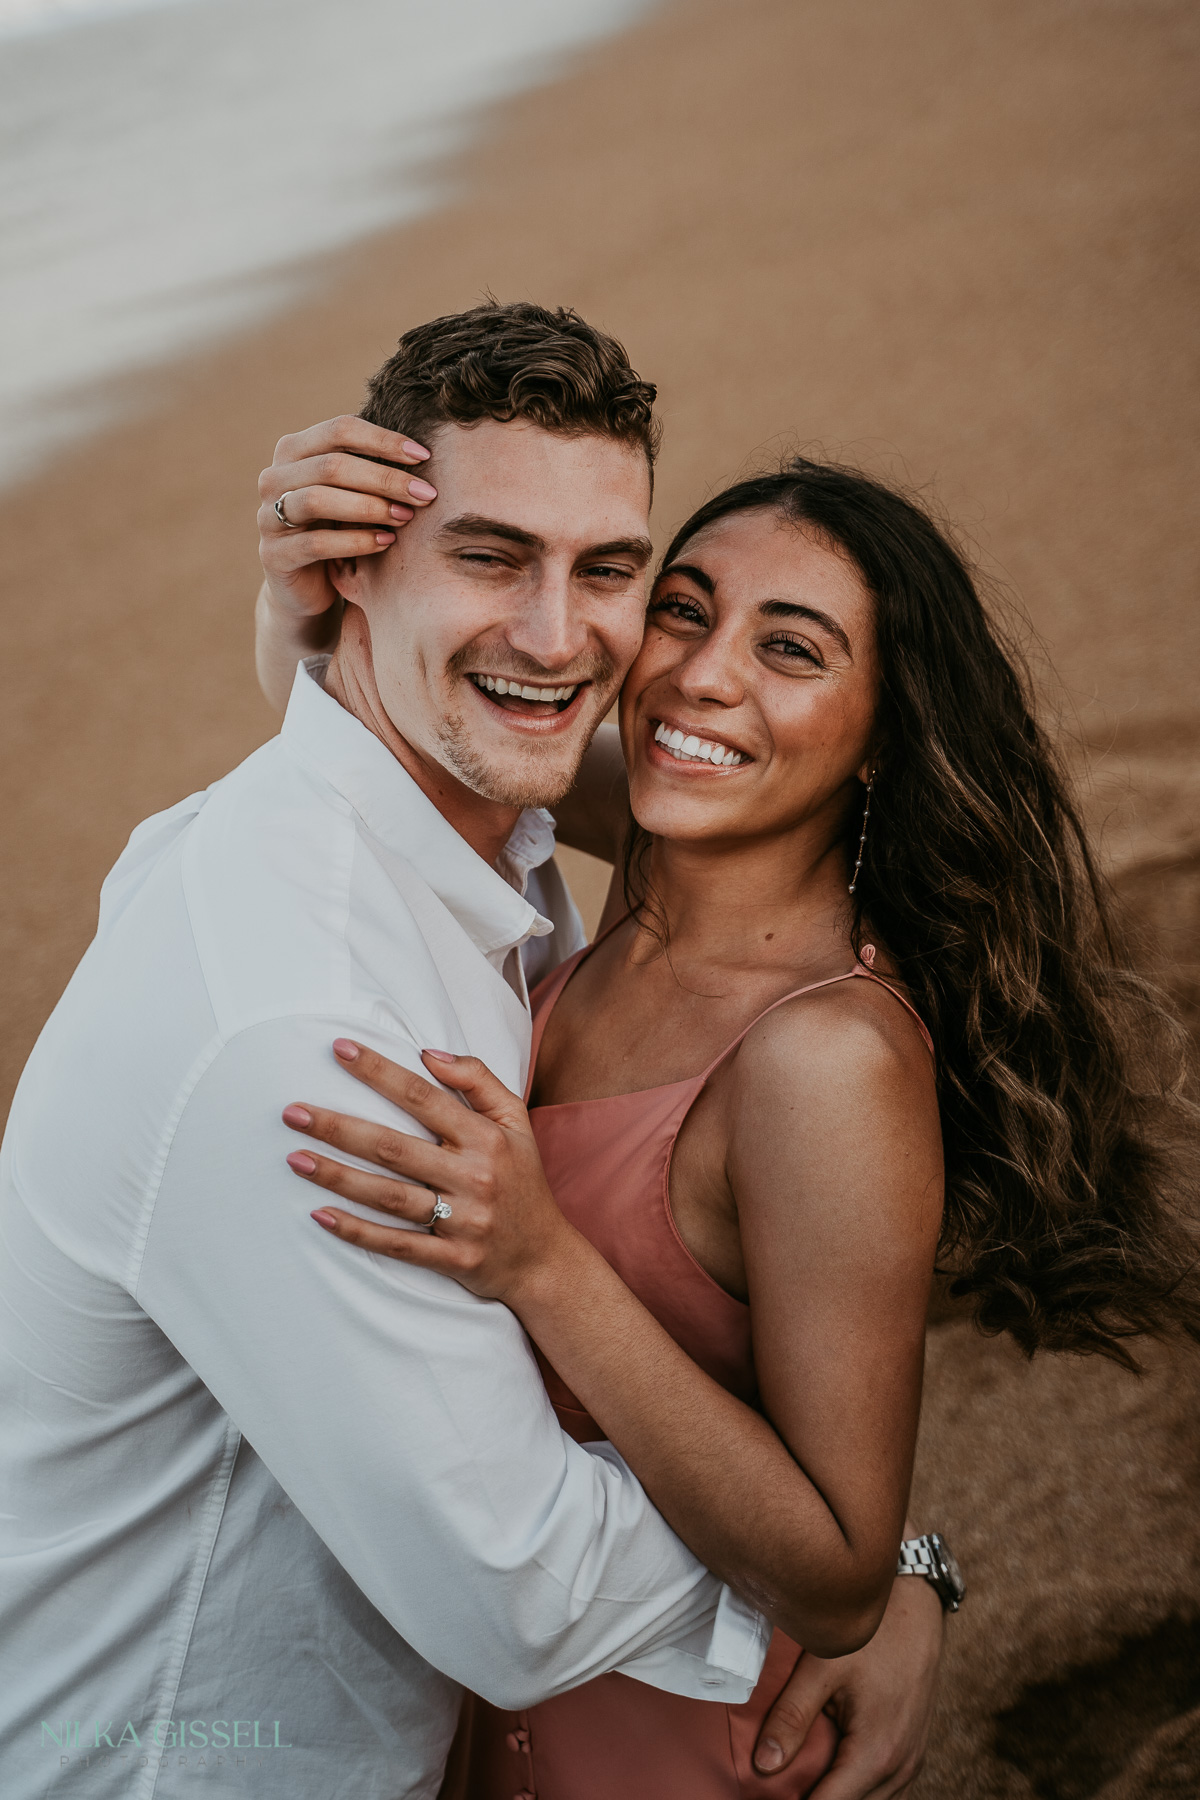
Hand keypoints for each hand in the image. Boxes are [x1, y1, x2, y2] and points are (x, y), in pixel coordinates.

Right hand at [257, 414, 437, 622]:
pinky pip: (316, 543)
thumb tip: (422, 453)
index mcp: (293, 451)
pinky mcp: (274, 555)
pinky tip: (386, 542)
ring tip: (406, 517)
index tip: (425, 456)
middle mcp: (274, 478)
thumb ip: (369, 468)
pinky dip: (355, 541)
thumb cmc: (337, 529)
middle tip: (425, 494)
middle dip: (385, 478)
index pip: (339, 430)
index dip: (384, 440)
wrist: (307, 586)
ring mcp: (268, 516)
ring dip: (370, 507)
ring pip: (318, 500)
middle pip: (332, 465)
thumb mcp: (351, 493)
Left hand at [281, 1040, 579, 1302]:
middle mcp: (473, 1176)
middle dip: (339, 1128)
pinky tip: (320, 1216)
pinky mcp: (452, 1259)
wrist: (545, 1259)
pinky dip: (357, 1232)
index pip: (422, 1096)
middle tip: (292, 1113)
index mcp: (486, 1138)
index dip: (378, 1072)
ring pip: (388, 1197)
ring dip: (338, 1177)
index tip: (338, 1050)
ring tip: (295, 1158)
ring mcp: (462, 1221)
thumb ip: (479, 1080)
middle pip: (394, 1147)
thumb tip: (429, 1053)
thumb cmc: (522, 1180)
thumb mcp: (516, 1122)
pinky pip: (396, 1245)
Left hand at [754, 1572, 943, 1797]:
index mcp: (876, 1754)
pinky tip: (832, 1769)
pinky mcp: (914, 1749)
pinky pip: (884, 1787)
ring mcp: (911, 1760)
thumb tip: (763, 1764)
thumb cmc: (872, 1633)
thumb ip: (791, 1717)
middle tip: (778, 1787)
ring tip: (800, 1779)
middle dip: (814, 1799)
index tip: (767, 1795)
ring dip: (838, 1794)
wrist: (919, 1605)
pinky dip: (857, 1786)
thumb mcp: (822, 1668)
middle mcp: (900, 1767)